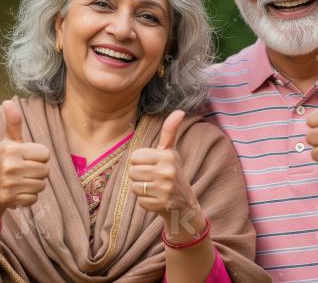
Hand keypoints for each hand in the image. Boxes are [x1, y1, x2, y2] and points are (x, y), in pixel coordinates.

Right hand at [0, 100, 50, 211]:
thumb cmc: (2, 163)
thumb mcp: (7, 143)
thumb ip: (12, 123)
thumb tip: (8, 101)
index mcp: (12, 149)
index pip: (45, 154)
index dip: (39, 158)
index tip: (27, 160)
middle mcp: (10, 164)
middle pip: (46, 170)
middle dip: (38, 173)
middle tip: (24, 173)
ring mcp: (10, 182)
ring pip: (41, 185)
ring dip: (34, 185)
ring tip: (21, 182)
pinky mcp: (10, 198)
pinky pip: (34, 198)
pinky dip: (29, 198)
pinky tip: (18, 193)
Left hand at [128, 111, 202, 233]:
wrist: (185, 205)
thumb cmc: (173, 174)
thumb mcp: (171, 152)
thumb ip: (170, 131)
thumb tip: (180, 111)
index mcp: (168, 155)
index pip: (135, 157)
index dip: (140, 163)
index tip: (152, 166)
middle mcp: (167, 171)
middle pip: (132, 172)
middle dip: (139, 177)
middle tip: (153, 179)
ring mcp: (165, 188)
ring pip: (134, 187)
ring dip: (141, 190)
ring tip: (155, 189)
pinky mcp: (161, 204)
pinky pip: (140, 201)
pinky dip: (146, 202)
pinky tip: (157, 200)